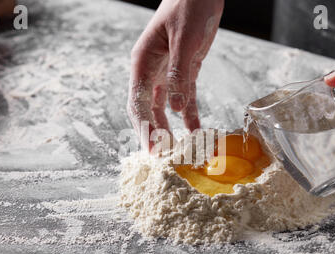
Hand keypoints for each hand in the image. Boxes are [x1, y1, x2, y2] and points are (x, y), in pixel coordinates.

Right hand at [127, 0, 223, 149]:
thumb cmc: (189, 4)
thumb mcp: (185, 39)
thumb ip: (179, 74)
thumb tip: (174, 109)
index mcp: (143, 61)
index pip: (138, 102)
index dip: (144, 127)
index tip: (152, 149)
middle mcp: (150, 70)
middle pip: (148, 109)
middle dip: (154, 133)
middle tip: (162, 157)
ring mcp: (166, 72)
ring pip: (164, 107)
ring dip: (169, 128)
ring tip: (177, 150)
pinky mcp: (184, 71)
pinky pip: (184, 97)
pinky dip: (189, 114)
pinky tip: (195, 130)